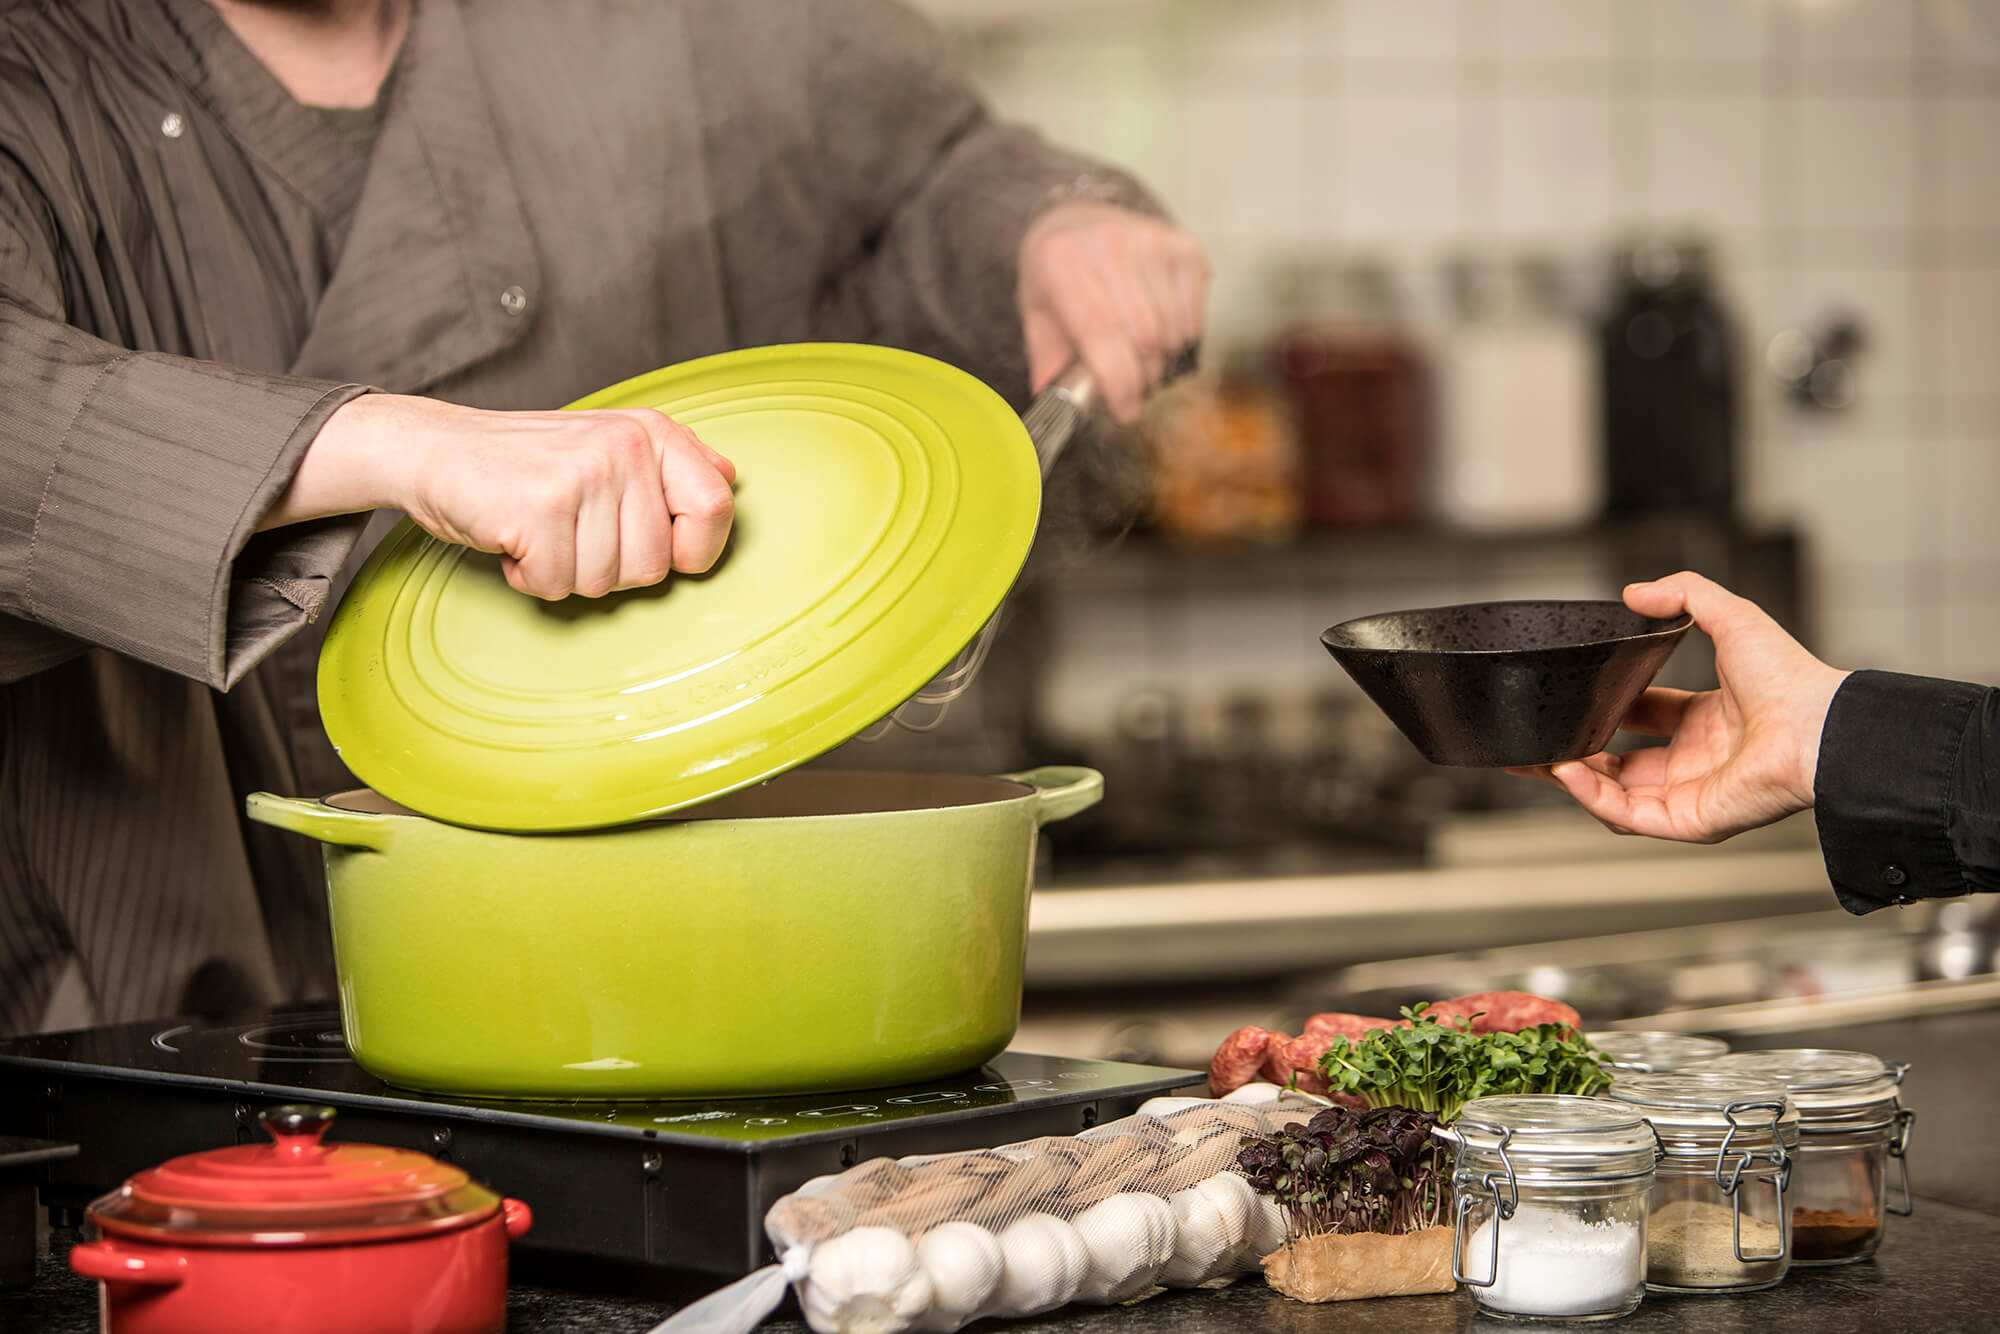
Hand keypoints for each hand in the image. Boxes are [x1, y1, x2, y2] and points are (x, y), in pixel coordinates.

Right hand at [264, 394, 735, 599]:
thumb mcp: (608, 445)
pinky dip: (529, 577)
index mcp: (650, 433)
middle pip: (655, 565)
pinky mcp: (538, 508)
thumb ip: (672, 464)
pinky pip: (556, 584)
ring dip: (566, 573)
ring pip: (606, 581)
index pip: (717, 509)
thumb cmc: (526, 462)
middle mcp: (623, 446)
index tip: (661, 550)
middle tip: (572, 532)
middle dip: (610, 569)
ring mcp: (582, 475)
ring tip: (542, 530)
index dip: (692, 550)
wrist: (435, 450)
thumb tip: (729, 480)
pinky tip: (515, 540)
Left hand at [1017, 201, 1207, 421]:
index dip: (1118, 382)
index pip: (1100, 332)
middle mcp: (1109, 244)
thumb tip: (1056, 406)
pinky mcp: (1183, 246)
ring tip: (1144, 362)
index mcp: (1062, 262)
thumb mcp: (1037, 313)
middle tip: (1133, 391)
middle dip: (1142, 378)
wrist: (1078, 220)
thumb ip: (1047, 360)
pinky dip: (1183, 338)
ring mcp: (1151, 241)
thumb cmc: (1057, 275)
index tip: (1126, 411)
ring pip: (1172, 331)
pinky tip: (1163, 333)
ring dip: (1163, 361)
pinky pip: (1194, 315)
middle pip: (1144, 337)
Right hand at [1509, 571, 1849, 842]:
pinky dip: (1591, 798)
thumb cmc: (1792, 680)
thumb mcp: (1730, 616)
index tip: (1573, 699)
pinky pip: (1627, 817)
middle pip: (1620, 767)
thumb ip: (1684, 594)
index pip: (1645, 718)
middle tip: (1537, 742)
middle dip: (1573, 756)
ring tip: (1537, 758)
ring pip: (1614, 796)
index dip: (1606, 710)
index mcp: (1709, 722)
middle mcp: (1698, 762)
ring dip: (1572, 779)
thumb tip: (1635, 591)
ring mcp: (1691, 794)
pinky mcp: (1689, 821)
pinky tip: (1566, 771)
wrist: (1816, 727)